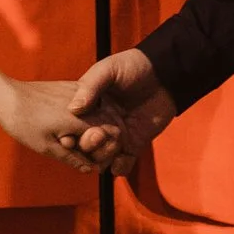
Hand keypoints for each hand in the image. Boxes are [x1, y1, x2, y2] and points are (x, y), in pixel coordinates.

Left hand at [0, 76, 112, 167]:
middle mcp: (84, 103)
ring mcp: (77, 92)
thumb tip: (90, 169)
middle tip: (79, 153)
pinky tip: (68, 126)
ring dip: (92, 129)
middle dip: (99, 141)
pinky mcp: (69, 87)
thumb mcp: (46, 147)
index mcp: (80, 120)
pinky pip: (87, 104)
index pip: (111, 136)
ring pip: (98, 113)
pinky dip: (84, 116)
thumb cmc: (23, 122)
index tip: (93, 161)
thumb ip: (71, 158)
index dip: (106, 151)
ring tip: (70, 140)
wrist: (5, 94)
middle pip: (107, 124)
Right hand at [70, 47, 175, 171]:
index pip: (70, 127)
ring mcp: (115, 136)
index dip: (68, 135)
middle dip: (88, 146)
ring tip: (115, 144)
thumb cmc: (133, 66)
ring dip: (103, 158)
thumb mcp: (108, 69)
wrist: (165, 73)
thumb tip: (73, 109)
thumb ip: (90, 86)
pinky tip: (121, 159)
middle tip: (98, 135)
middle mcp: (99, 124)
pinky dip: (119, 168)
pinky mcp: (133, 145)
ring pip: (101, 159)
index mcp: (88, 108)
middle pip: (84, 147)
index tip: (70, 136)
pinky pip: (121, 165)